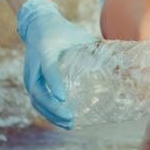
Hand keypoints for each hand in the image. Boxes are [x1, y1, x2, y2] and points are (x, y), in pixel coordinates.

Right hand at [15, 0, 92, 128]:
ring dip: (50, 114)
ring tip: (69, 124)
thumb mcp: (78, 34)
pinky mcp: (29, 81)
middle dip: (53, 108)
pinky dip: (47, 111)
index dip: (54, 85)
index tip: (64, 99)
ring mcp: (29, 75)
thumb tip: (120, 60)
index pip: (48, 70)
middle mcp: (34, 65)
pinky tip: (61, 119)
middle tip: (71, 118)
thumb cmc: (63, 31)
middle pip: (37, 92)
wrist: (37, 25)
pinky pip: (35, 100)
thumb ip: (95, 47)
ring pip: (35, 100)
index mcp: (46, 51)